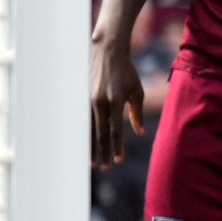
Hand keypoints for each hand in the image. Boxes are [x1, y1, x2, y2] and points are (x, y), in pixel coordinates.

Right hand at [91, 35, 144, 167]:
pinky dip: (84, 134)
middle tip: (105, 169)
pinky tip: (83, 145)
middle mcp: (100, 101)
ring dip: (91, 147)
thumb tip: (140, 133)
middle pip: (101, 133)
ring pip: (89, 129)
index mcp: (115, 100)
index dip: (117, 146)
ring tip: (92, 163)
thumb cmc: (126, 71)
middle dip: (103, 152)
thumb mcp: (136, 90)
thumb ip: (137, 112)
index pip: (116, 129)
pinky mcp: (82, 97)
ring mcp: (88, 99)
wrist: (108, 52)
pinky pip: (82, 121)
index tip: (118, 161)